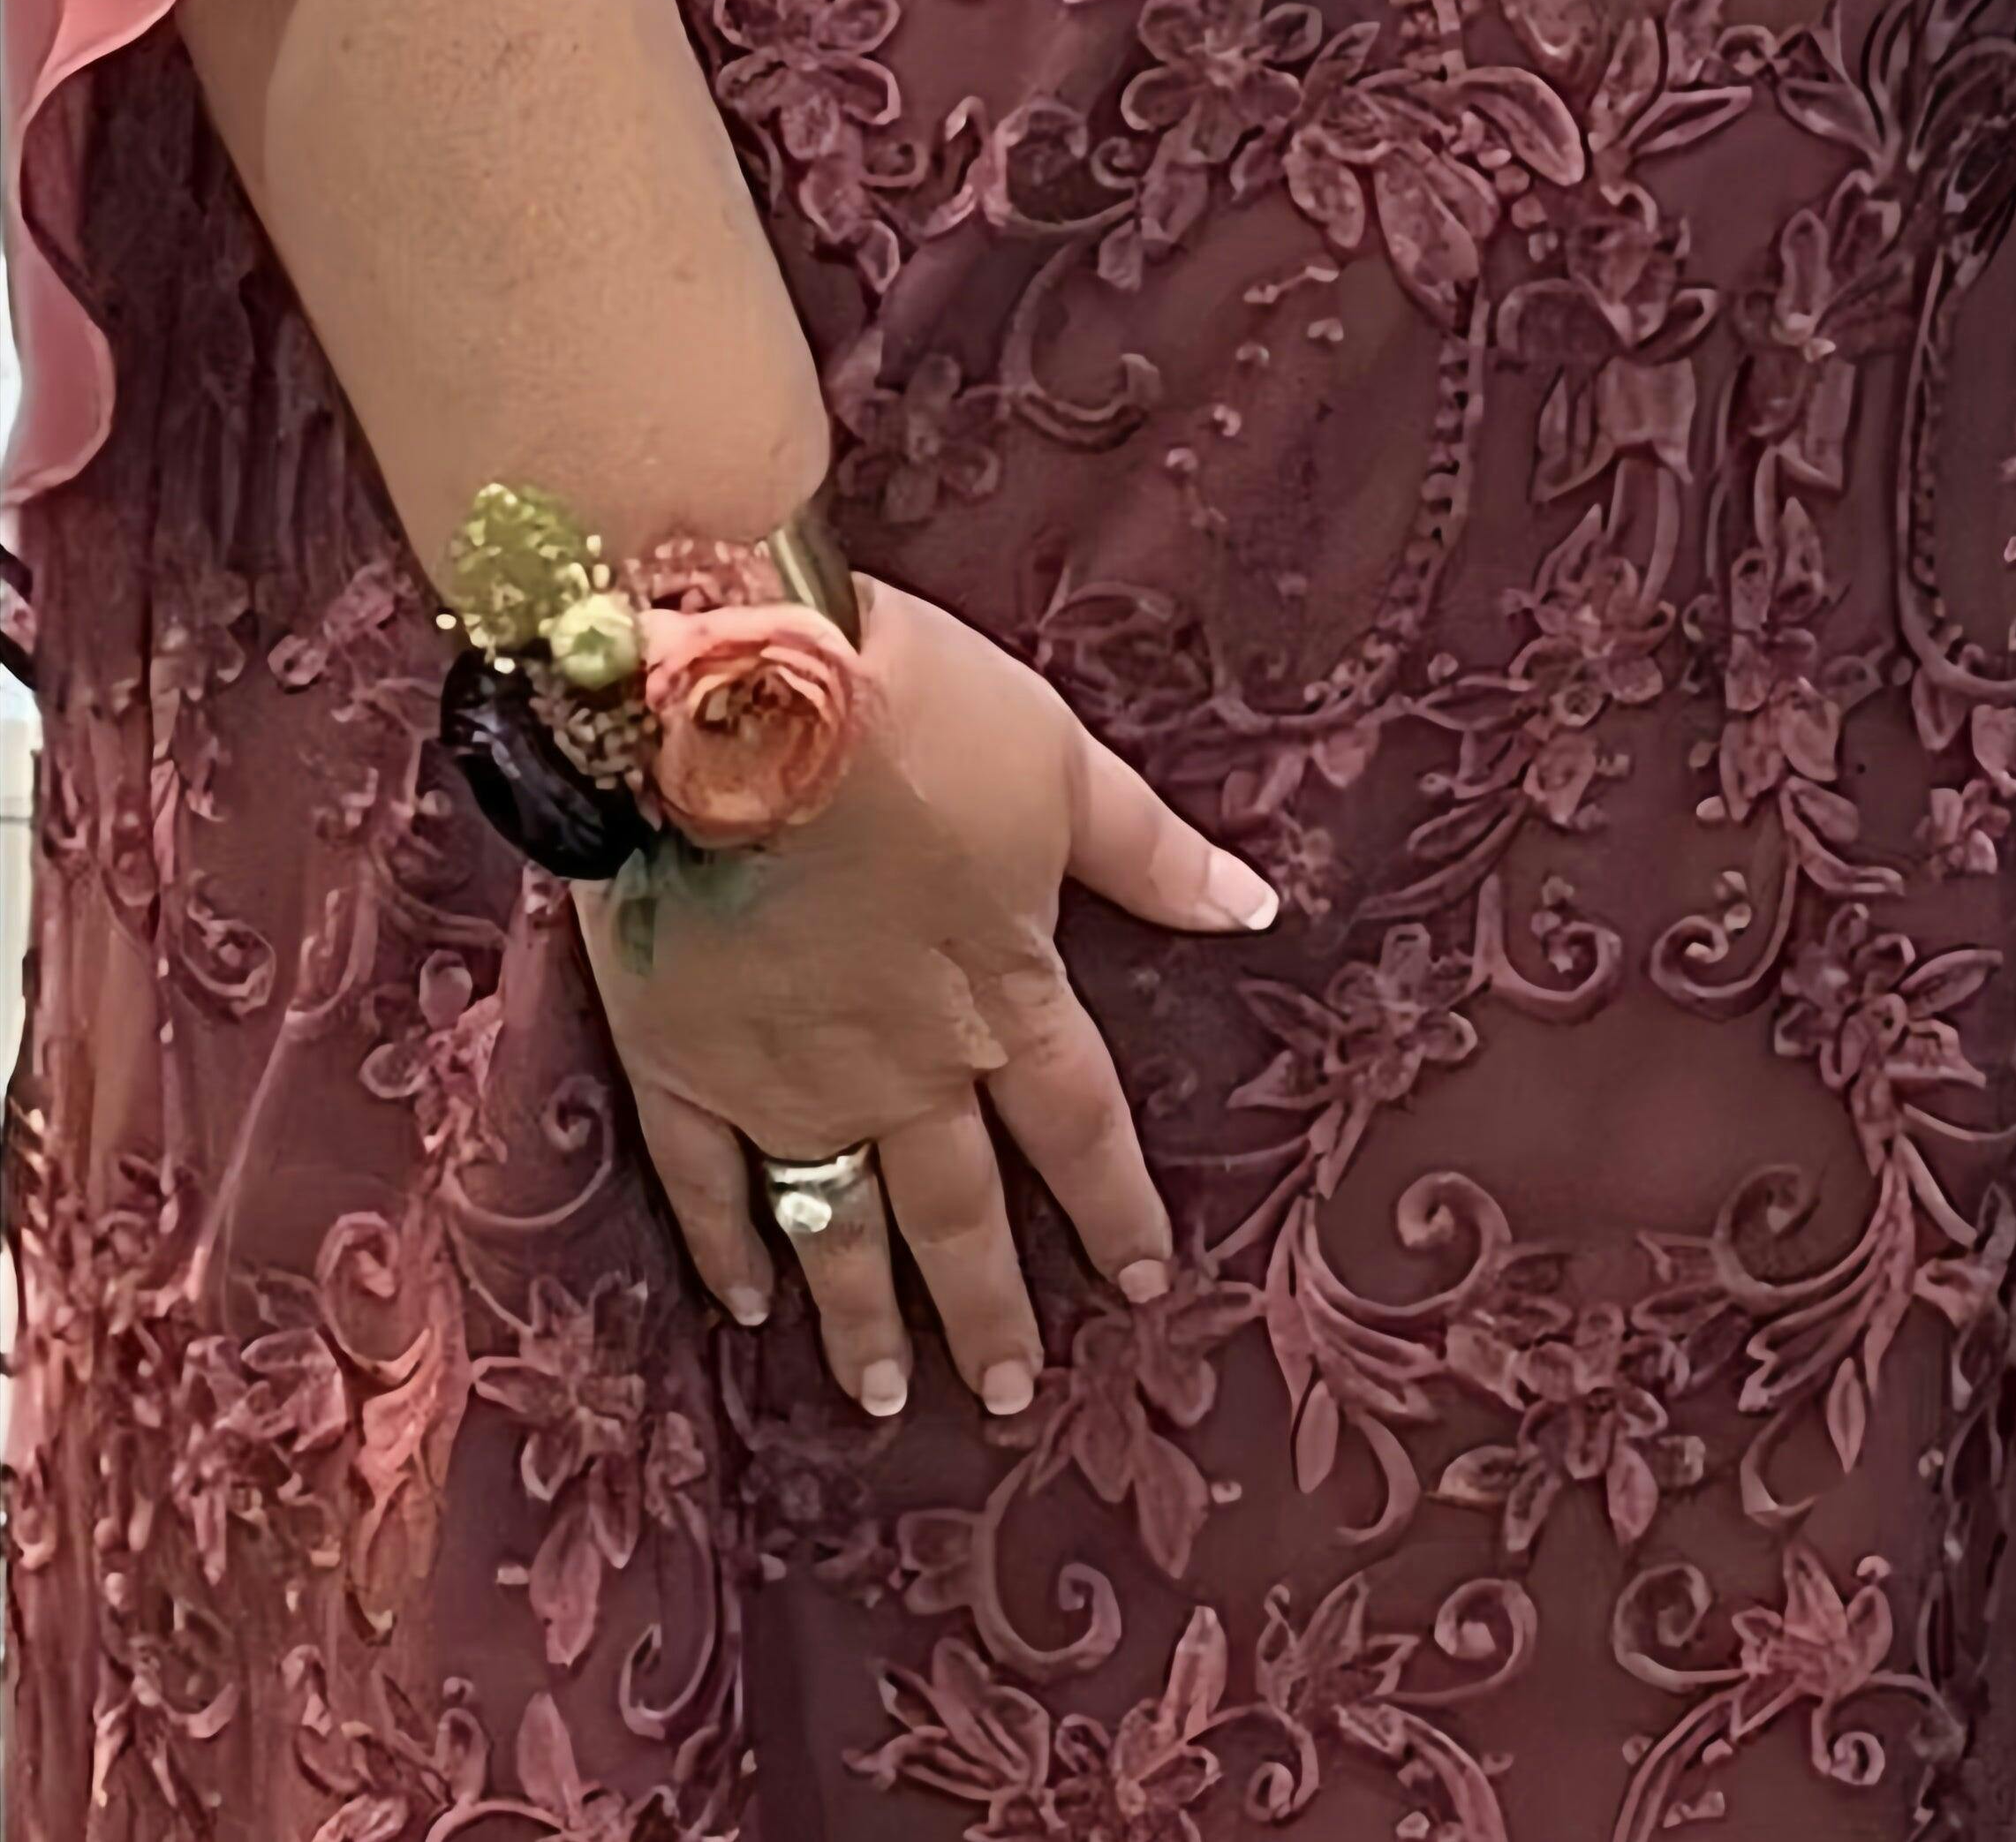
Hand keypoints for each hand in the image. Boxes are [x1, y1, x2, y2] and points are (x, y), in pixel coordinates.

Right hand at [579, 574, 1275, 1419]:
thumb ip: (1151, 854)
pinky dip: (726, 1247)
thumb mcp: (1060, 764)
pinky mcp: (679, 1058)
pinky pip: (705, 1181)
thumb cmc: (910, 711)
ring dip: (862, 1315)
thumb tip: (1257, 908)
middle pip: (956, 1211)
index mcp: (1002, 999)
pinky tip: (745, 1305)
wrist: (730, 701)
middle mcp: (901, 1069)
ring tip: (881, 1395)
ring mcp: (783, 1077)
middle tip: (1004, 1394)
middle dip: (985, 1306)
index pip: (1078, 1129)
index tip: (1142, 1283)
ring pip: (834, 1224)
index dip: (1114, 1207)